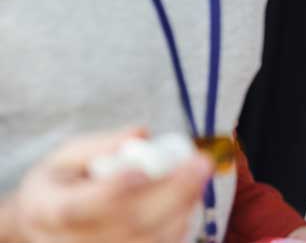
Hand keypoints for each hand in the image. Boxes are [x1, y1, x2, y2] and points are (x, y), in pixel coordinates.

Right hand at [5, 127, 213, 242]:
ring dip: (181, 209)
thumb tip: (140, 134)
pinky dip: (177, 228)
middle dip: (171, 194)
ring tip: (200, 176)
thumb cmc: (60, 186)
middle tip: (201, 163)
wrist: (44, 229)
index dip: (111, 192)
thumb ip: (100, 145)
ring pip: (146, 242)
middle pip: (126, 225)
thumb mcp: (64, 158)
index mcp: (46, 210)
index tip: (141, 171)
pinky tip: (190, 202)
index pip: (76, 208)